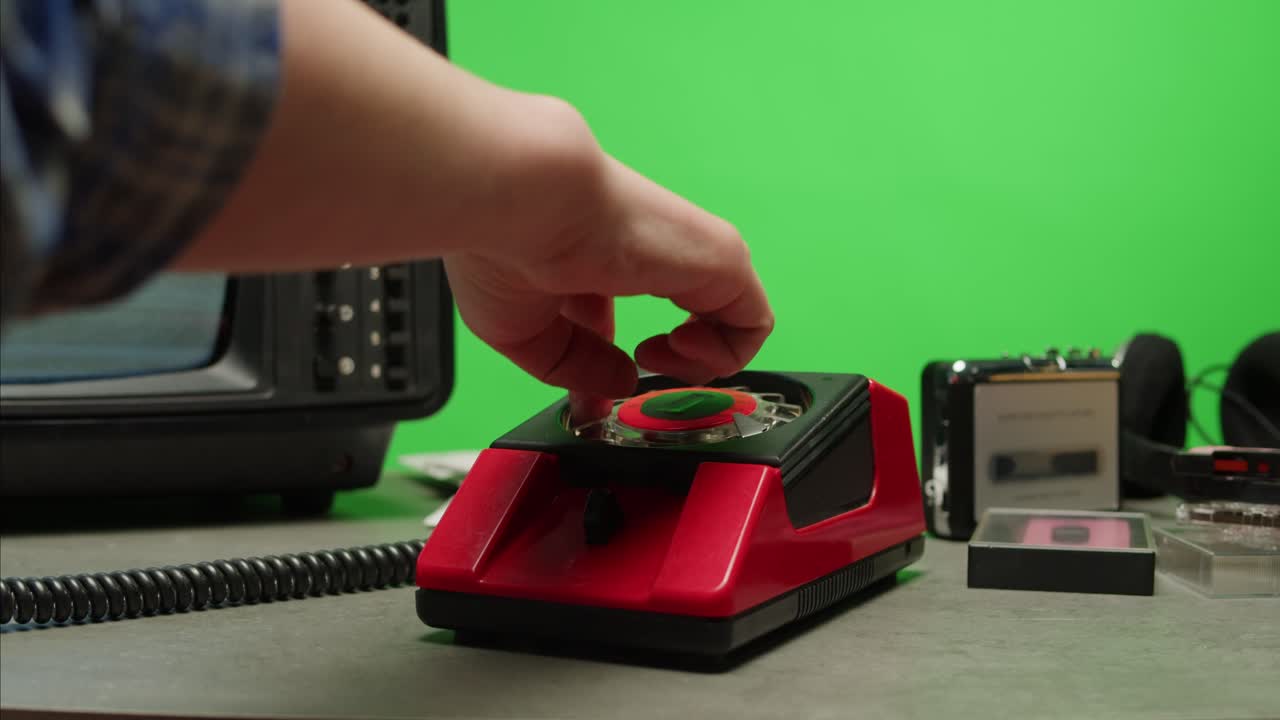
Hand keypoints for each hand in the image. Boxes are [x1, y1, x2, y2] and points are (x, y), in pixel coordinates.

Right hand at [444, 102, 772, 401]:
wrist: (523, 203)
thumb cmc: (503, 250)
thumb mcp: (531, 333)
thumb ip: (578, 367)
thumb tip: (618, 387)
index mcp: (595, 257)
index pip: (616, 313)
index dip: (610, 366)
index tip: (591, 395)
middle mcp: (647, 251)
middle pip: (682, 320)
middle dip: (668, 369)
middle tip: (637, 377)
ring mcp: (688, 253)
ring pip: (728, 321)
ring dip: (699, 364)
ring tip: (657, 356)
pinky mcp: (723, 258)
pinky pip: (752, 323)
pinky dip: (726, 356)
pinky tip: (678, 349)